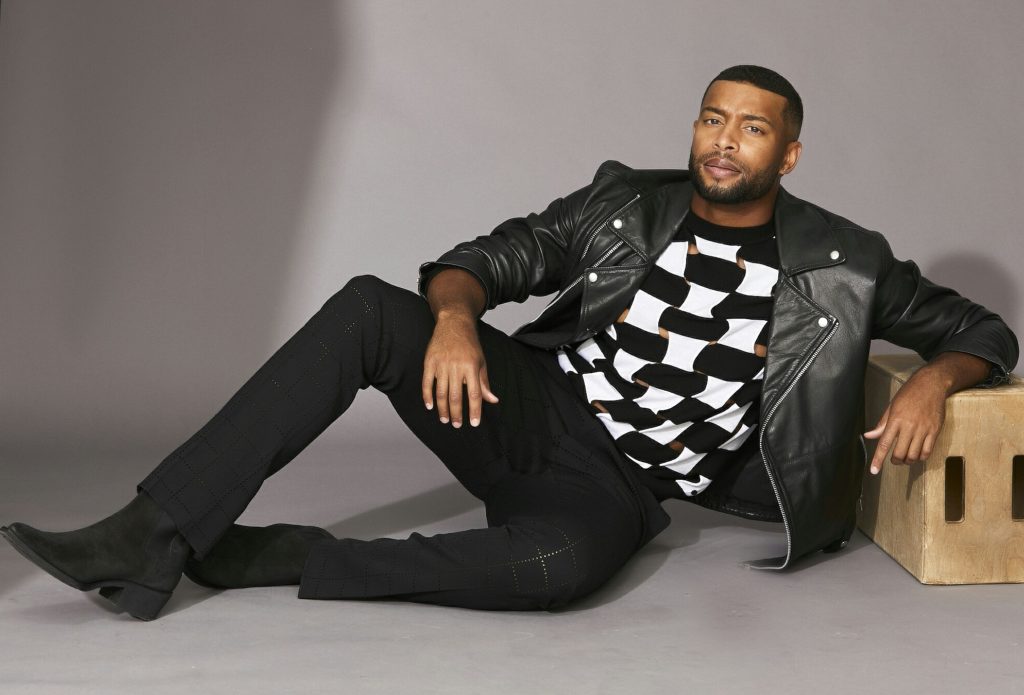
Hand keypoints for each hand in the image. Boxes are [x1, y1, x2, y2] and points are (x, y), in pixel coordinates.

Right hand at [421, 313, 498, 427]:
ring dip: (442, 409)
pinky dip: (427, 396)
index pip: (474, 394)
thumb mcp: (481, 362)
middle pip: (456, 396)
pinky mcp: (429, 361)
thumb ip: (484, 383)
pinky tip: (430, 406)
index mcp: (472, 367)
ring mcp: (441, 364)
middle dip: (456, 414)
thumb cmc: (470, 344)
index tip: (474, 423)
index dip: (475, 411)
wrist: (454, 323)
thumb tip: (492, 401)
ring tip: (445, 420)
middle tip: (456, 425)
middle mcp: (456, 366)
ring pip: (441, 392)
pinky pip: (427, 383)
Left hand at [864, 368, 947, 474]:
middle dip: (895, 461)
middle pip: (900, 453)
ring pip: (914, 455)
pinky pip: (928, 451)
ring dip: (908, 461)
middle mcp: (909, 426)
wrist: (931, 385)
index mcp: (895, 420)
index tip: (873, 470)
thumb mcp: (891, 406)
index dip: (878, 459)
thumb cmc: (909, 394)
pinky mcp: (935, 430)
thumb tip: (869, 436)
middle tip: (894, 460)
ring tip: (906, 457)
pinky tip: (918, 455)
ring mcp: (923, 429)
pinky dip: (921, 457)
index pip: (884, 444)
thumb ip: (882, 424)